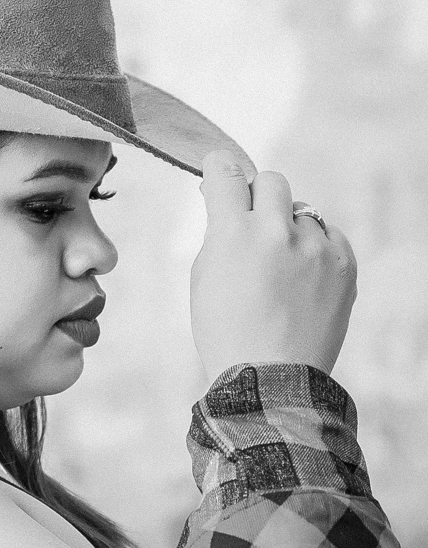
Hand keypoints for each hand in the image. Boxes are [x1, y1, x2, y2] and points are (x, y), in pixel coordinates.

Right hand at [190, 151, 357, 384]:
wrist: (271, 379)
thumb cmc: (227, 334)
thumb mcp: (203, 280)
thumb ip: (217, 235)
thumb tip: (228, 203)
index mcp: (232, 234)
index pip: (226, 173)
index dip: (219, 168)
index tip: (219, 170)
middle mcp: (276, 231)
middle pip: (271, 181)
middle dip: (259, 198)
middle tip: (253, 227)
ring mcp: (314, 246)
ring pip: (302, 212)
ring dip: (289, 231)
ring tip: (281, 274)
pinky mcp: (343, 262)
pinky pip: (329, 235)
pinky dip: (315, 250)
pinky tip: (302, 282)